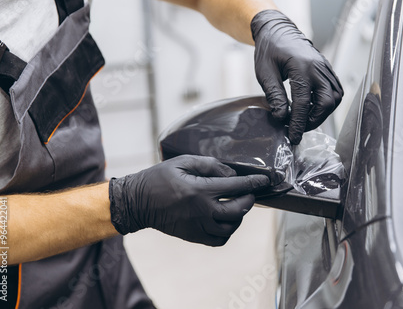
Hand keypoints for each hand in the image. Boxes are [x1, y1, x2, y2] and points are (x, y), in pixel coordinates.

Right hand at [108, 155, 269, 245]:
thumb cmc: (159, 178)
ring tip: (237, 205)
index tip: (264, 180)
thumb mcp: (182, 162)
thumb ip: (209, 165)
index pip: (236, 186)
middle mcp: (202, 210)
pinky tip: (225, 219)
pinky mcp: (193, 236)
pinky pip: (219, 239)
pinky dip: (228, 231)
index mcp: (200, 190)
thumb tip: (231, 173)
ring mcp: (198, 226)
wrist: (138, 202)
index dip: (254, 182)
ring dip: (239, 215)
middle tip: (250, 192)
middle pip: (238, 210)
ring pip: (230, 227)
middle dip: (249, 199)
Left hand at [251, 10, 342, 143]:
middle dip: (314, 120)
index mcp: (301, 67)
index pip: (303, 102)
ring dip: (321, 113)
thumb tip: (281, 117)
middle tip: (298, 128)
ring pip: (334, 98)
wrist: (278, 31)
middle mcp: (318, 68)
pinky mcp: (327, 71)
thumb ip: (274, 95)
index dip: (298, 123)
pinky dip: (326, 104)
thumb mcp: (264, 73)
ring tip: (303, 119)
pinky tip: (311, 108)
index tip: (292, 136)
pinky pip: (335, 91)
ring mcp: (325, 68)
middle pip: (327, 102)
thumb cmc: (269, 50)